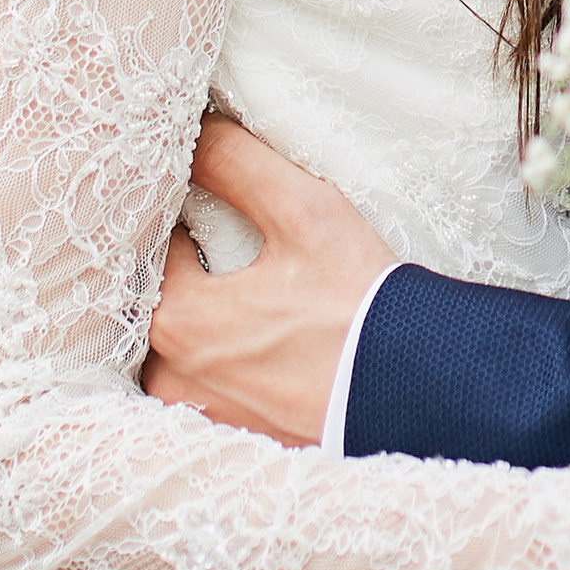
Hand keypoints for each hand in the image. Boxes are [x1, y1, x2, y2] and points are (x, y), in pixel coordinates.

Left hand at [138, 112, 390, 444]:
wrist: (419, 392)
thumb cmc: (360, 303)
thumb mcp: (305, 212)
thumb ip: (236, 162)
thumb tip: (193, 129)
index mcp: (176, 319)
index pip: (150, 246)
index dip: (176, 215)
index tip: (205, 201)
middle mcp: (172, 377)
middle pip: (158, 300)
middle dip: (185, 268)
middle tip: (226, 242)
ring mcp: (198, 416)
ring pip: (176, 348)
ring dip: (199, 317)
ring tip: (247, 292)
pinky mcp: (228, 440)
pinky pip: (202, 387)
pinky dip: (219, 361)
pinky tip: (260, 341)